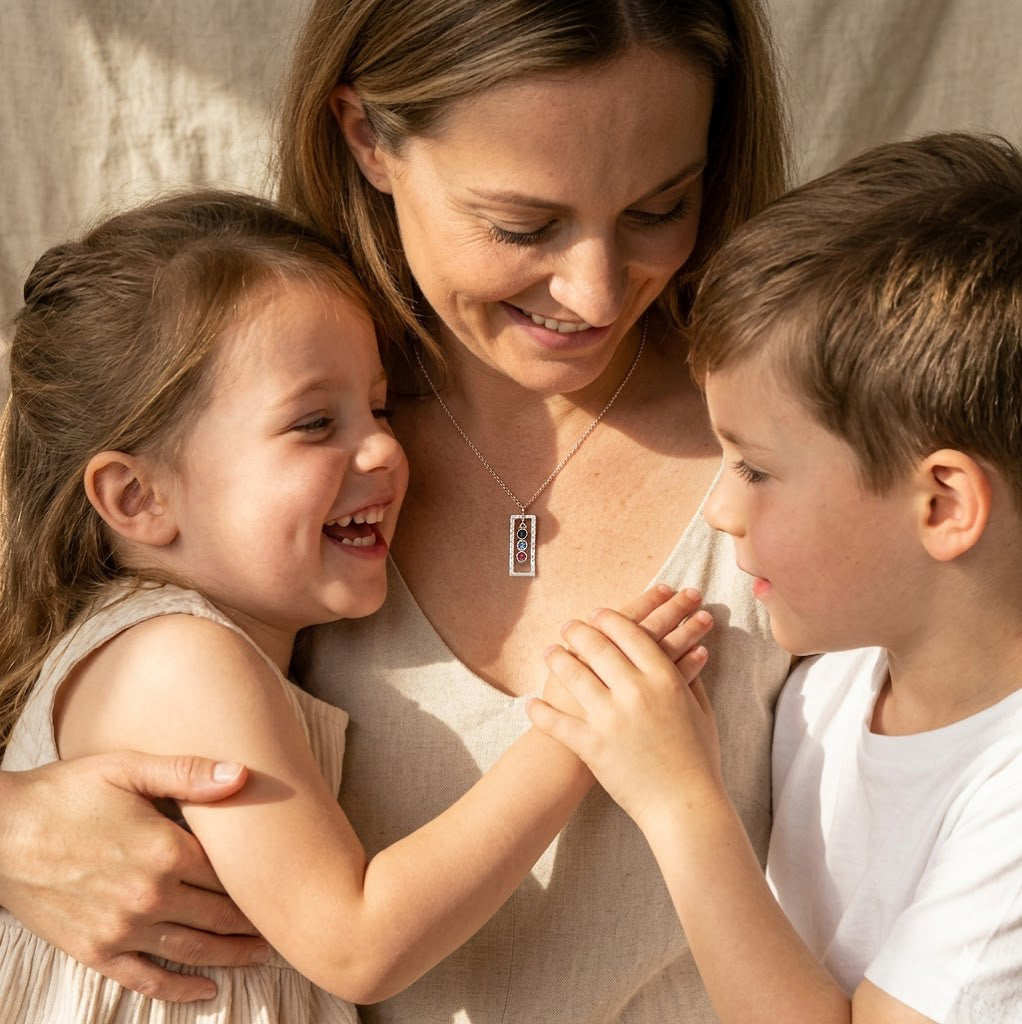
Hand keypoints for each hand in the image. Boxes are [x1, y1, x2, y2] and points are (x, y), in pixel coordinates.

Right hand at [0, 752, 268, 1001]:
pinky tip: (206, 991)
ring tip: (263, 955)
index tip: (288, 882)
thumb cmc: (66, 792)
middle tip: (287, 924)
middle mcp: (149, 895)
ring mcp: (121, 928)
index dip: (260, 879)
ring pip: (192, 949)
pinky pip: (145, 977)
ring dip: (231, 955)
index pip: (230, 872)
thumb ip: (188, 773)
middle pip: (218, 914)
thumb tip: (243, 774)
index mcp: (165, 849)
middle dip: (255, 921)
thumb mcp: (128, 769)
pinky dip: (179, 988)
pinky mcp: (95, 950)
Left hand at [528, 606, 722, 834]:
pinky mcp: (592, 745)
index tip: (597, 614)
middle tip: (568, 626)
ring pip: (573, 675)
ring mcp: (610, 718)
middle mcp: (635, 692)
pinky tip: (531, 703)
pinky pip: (557, 723)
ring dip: (557, 659)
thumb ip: (690, 677)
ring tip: (550, 652)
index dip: (609, 619)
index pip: (630, 634)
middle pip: (597, 646)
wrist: (685, 806)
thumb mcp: (701, 711)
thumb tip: (690, 648)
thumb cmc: (698, 760)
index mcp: (664, 679)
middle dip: (578, 631)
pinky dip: (540, 712)